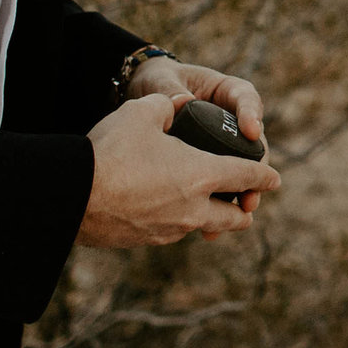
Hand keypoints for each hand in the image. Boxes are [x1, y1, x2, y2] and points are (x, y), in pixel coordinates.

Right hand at [79, 90, 279, 247]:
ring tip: (203, 204)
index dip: (265, 176)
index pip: (246, 177)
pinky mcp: (147, 241)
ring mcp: (170, 230)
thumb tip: (174, 106)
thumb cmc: (111, 151)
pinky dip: (177, 221)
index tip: (275, 178)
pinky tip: (163, 207)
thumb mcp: (141, 112)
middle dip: (244, 211)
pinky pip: (173, 231)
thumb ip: (166, 106)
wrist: (72, 195)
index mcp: (201, 175)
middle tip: (245, 202)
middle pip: (234, 218)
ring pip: (202, 227)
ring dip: (209, 217)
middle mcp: (193, 208)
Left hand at [124, 57, 269, 215]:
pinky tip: (211, 227)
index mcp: (225, 91)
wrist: (142, 95)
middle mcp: (230, 120)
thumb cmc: (156, 80)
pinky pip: (219, 189)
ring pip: (239, 172)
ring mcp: (222, 146)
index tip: (251, 130)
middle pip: (252, 144)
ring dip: (243, 193)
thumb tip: (182, 102)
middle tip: (255, 184)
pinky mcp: (208, 168)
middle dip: (256, 167)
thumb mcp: (160, 81)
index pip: (246, 99)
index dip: (251, 114)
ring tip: (242, 211)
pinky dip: (218, 209)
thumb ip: (170, 90)